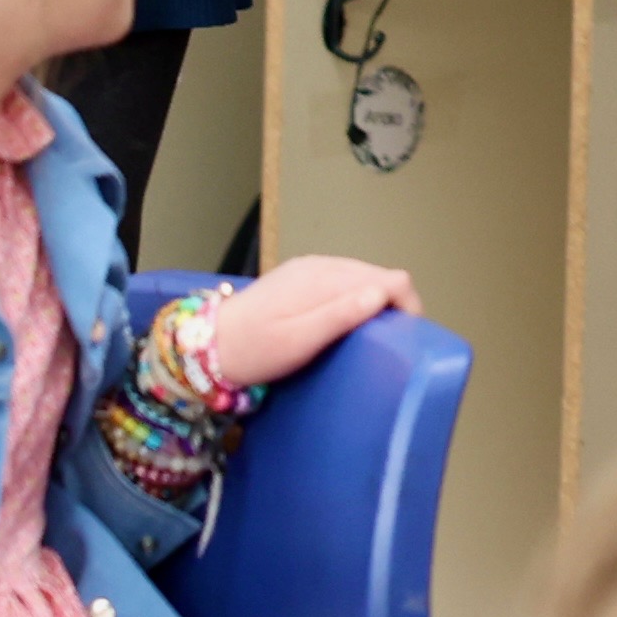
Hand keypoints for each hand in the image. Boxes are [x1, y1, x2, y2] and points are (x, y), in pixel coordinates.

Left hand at [200, 253, 418, 385]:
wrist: (207, 346)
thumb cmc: (255, 350)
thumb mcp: (299, 341)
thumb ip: (341, 315)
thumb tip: (384, 294)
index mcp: (325, 279)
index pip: (390, 279)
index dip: (408, 305)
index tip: (407, 338)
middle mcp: (322, 265)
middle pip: (380, 276)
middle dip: (394, 304)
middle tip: (392, 342)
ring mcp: (310, 268)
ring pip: (363, 277)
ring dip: (375, 301)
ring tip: (373, 335)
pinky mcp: (301, 276)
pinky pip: (344, 281)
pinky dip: (356, 299)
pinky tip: (347, 323)